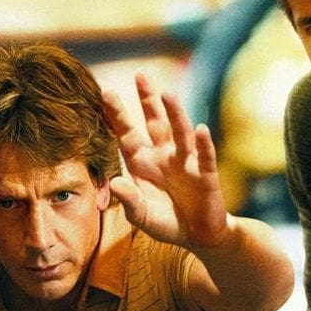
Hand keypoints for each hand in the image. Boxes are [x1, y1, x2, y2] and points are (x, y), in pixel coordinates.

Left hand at [101, 72, 228, 250]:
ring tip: (167, 94)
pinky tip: (201, 130)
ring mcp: (186, 163)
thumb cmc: (167, 222)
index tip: (105, 94)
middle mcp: (164, 156)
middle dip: (148, 100)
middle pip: (155, 123)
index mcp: (143, 163)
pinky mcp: (206, 175)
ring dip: (175, 114)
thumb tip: (114, 183)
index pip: (127, 135)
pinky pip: (204, 158)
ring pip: (180, 133)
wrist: (199, 236)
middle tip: (140, 74)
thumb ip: (129, 201)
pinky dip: (204, 145)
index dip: (117, 116)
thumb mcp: (142, 217)